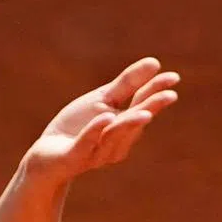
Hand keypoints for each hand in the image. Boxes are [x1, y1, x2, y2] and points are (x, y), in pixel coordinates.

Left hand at [24, 58, 179, 183]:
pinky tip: (105, 117)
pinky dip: (95, 131)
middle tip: (169, 95)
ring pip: (113, 135)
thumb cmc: (77, 126)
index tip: (173, 77)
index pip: (142, 106)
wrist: (47, 155)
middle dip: (151, 110)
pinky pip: (86, 144)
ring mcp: (96, 152)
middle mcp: (116, 143)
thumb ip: (127, 84)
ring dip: (128, 124)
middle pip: (133, 122)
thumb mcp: (102, 100)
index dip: (156, 93)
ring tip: (143, 113)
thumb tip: (155, 62)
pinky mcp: (74, 158)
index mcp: (123, 126)